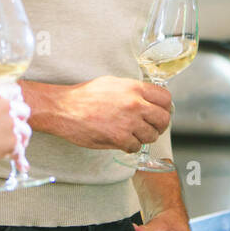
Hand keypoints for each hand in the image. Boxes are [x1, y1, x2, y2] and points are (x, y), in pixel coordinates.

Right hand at [0, 84, 17, 172]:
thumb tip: (7, 109)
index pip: (16, 91)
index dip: (14, 102)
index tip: (11, 111)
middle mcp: (6, 104)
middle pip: (24, 110)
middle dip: (18, 120)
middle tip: (6, 131)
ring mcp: (11, 123)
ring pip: (25, 130)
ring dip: (19, 138)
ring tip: (5, 146)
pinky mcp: (13, 141)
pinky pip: (21, 148)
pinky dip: (17, 156)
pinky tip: (13, 161)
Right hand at [50, 76, 171, 151]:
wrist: (64, 108)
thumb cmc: (84, 96)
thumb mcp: (112, 83)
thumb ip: (132, 91)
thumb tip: (147, 99)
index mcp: (134, 88)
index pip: (165, 98)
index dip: (164, 108)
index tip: (159, 112)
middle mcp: (135, 104)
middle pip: (164, 119)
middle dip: (158, 126)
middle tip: (150, 128)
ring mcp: (129, 122)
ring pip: (152, 136)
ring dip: (144, 138)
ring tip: (132, 135)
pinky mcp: (119, 138)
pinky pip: (136, 147)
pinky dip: (130, 147)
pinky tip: (122, 141)